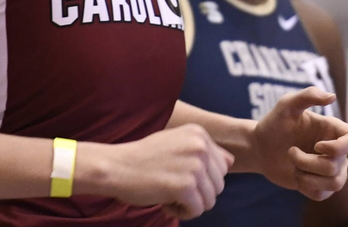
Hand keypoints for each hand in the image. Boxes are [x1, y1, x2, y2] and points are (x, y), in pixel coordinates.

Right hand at [84, 124, 232, 218]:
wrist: (117, 167)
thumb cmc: (144, 158)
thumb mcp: (177, 144)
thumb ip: (204, 151)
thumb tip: (230, 161)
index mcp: (199, 134)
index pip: (222, 167)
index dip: (201, 179)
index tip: (178, 174)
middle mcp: (200, 146)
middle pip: (218, 185)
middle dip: (197, 193)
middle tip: (172, 187)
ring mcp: (194, 165)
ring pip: (210, 200)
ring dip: (190, 204)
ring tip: (169, 194)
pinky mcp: (185, 186)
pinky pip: (197, 210)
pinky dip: (181, 213)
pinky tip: (165, 202)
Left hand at [250, 87, 347, 200]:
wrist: (260, 147)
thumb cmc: (275, 123)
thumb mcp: (286, 105)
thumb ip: (308, 95)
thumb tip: (332, 96)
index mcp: (333, 130)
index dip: (341, 147)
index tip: (317, 145)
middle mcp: (337, 151)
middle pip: (336, 166)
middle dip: (307, 162)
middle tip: (290, 152)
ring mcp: (330, 170)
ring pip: (334, 183)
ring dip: (307, 176)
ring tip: (293, 165)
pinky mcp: (320, 186)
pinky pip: (322, 195)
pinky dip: (305, 187)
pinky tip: (296, 176)